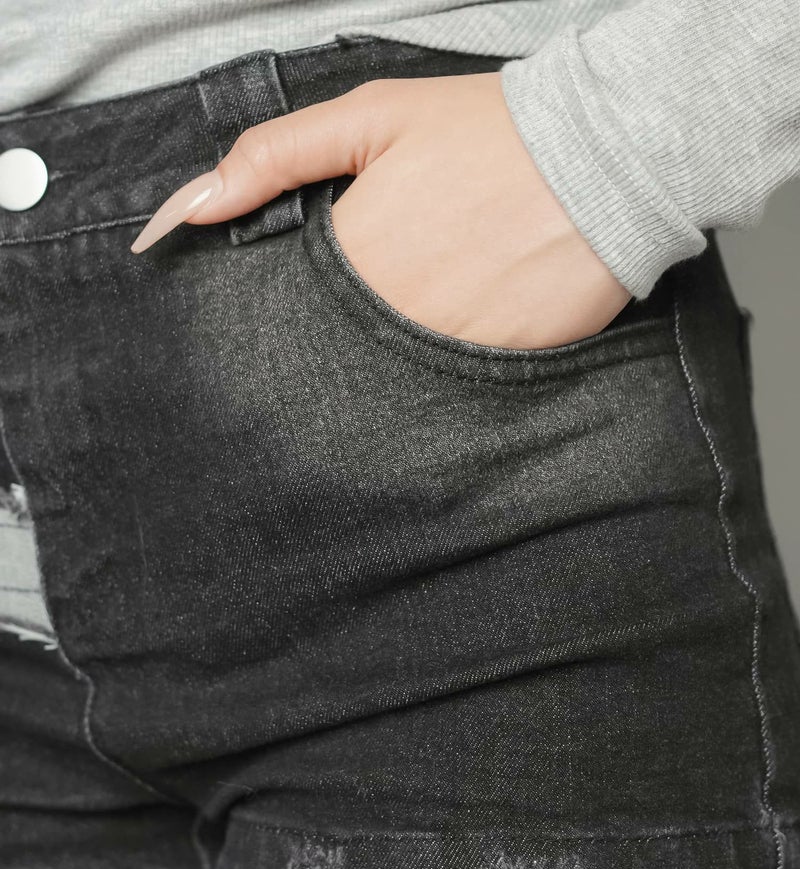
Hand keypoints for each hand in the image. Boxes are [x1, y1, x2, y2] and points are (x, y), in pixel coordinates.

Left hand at [130, 72, 631, 349]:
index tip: (319, 304)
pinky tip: (468, 327)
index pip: (292, 317)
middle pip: (339, 357)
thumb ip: (276, 156)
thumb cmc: (485, 131)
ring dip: (393, 362)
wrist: (602, 158)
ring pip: (393, 381)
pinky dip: (448, 372)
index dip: (300, 312)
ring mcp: (448, 352)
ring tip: (431, 309)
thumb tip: (189, 206)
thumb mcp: (372, 117)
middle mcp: (392, 318)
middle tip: (389, 301)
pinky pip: (454, 391)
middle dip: (345, 342)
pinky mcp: (500, 371)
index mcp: (352, 260)